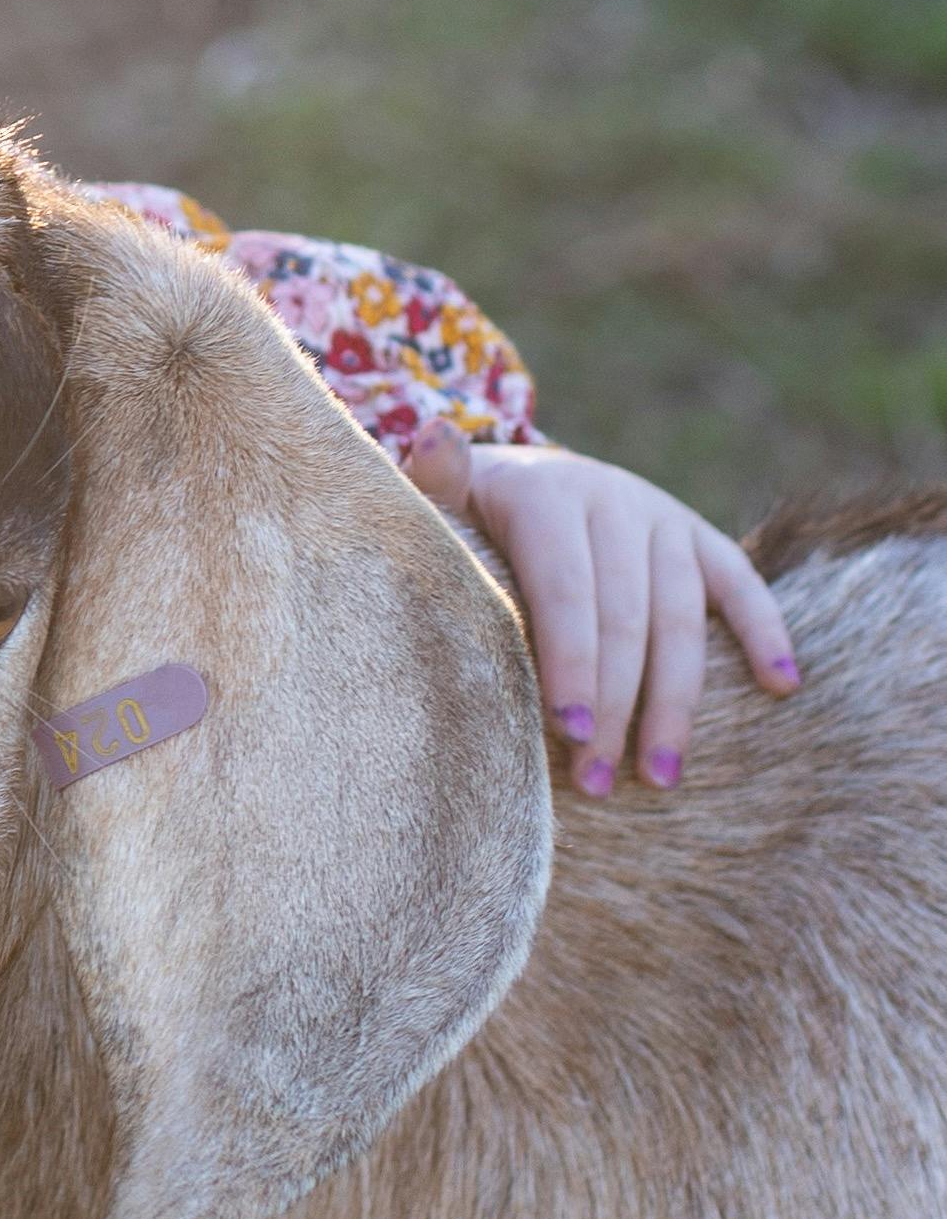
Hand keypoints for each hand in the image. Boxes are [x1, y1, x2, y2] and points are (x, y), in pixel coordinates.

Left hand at [403, 431, 798, 799]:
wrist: (522, 480)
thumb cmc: (468, 521)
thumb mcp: (443, 502)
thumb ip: (435, 487)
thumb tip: (436, 437)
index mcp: (547, 496)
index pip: (566, 590)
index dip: (571, 663)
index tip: (570, 734)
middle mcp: (613, 499)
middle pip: (627, 615)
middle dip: (617, 705)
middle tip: (599, 781)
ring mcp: (663, 517)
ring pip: (683, 615)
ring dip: (676, 701)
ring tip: (660, 777)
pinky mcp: (699, 537)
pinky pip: (742, 585)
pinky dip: (766, 631)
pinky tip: (782, 687)